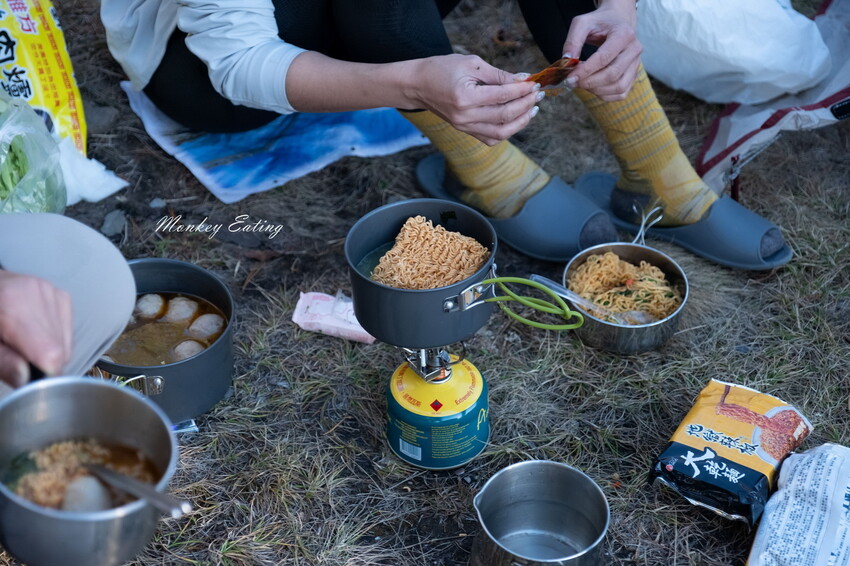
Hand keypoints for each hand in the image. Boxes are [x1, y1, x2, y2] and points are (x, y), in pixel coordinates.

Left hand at [0, 271, 71, 386]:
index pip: (49, 353)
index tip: (27, 379)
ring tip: (20, 342)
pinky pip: (67, 333)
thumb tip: (26, 378)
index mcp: (13, 302)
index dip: (41, 374)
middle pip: (58, 350)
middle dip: (41, 363)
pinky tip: (33, 334)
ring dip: (47, 352)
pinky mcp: (61, 297)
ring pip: (65, 344)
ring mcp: (51, 293)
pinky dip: (54, 341)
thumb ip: (3, 363)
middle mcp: (37, 293)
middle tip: (14, 356)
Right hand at [411, 54, 542, 144]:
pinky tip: (516, 120)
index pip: (503, 96)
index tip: (535, 83)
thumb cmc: (441, 69)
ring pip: (501, 133)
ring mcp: (465, 127)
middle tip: (537, 95)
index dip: (522, 90)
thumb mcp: (471, 63)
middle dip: (525, 105)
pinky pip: (491, 138)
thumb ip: (498, 75)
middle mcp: (465, 116)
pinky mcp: (465, 131)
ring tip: (532, 110)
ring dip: (520, 122)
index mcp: (465, 97)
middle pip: (505, 116)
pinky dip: (506, 132)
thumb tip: (523, 80)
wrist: (417, 85)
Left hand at [562, 0, 641, 100]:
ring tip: (582, 82)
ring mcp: (636, 64)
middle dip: (589, 82)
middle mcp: (634, 49)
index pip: (604, 58)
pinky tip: (592, 86)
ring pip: (618, 87)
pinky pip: (621, 93)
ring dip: (596, 90)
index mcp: (624, 34)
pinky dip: (604, 95)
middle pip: (612, 75)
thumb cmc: (599, 22)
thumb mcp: (582, 23)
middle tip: (571, 82)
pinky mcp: (634, 74)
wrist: (617, 21)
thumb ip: (572, 41)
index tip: (568, 78)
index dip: (585, 71)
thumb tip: (566, 62)